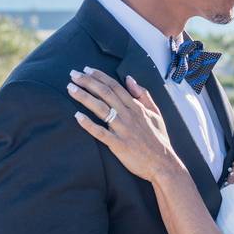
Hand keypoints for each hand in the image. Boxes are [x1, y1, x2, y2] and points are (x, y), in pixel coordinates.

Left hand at [68, 67, 185, 181]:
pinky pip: (101, 133)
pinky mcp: (118, 145)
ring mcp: (123, 130)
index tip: (87, 69)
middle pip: (105, 93)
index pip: (115, 86)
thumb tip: (129, 78)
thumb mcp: (155, 112)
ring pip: (100, 109)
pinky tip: (77, 116)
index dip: (100, 76)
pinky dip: (88, 124)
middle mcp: (128, 115)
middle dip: (88, 82)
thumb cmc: (159, 139)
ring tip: (70, 89)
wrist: (163, 163)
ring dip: (84, 97)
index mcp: (136, 107)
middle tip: (73, 74)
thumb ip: (143, 95)